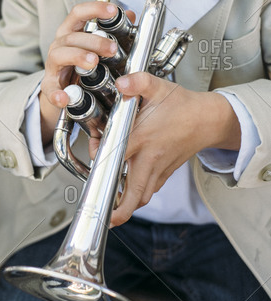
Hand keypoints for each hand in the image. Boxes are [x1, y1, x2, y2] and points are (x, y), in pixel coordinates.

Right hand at [39, 1, 132, 144]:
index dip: (95, 9)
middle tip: (112, 48)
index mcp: (71, 32)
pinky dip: (56, 94)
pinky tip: (65, 98)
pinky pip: (50, 89)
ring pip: (59, 55)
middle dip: (94, 40)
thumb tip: (129, 14)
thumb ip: (113, 31)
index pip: (78, 13)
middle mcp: (60, 45)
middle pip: (72, 36)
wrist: (64, 91)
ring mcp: (53, 65)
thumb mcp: (96, 45)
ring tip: (93, 62)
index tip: (113, 10)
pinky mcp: (50, 86)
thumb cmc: (81, 64)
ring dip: (77, 56)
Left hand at [110, 72, 240, 226]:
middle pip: (134, 193)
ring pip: (143, 196)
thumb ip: (137, 82)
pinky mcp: (166, 172)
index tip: (93, 166)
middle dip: (120, 211)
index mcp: (142, 138)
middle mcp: (150, 158)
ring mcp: (159, 168)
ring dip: (128, 205)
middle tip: (105, 218)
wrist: (208, 119)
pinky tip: (127, 192)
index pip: (117, 159)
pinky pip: (150, 189)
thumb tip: (121, 83)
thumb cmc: (182, 105)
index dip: (100, 164)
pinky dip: (138, 195)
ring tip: (112, 209)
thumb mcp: (157, 86)